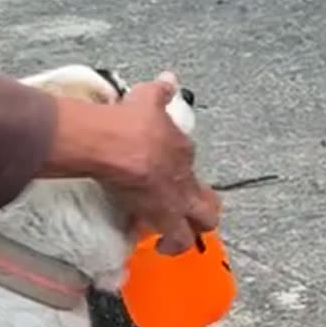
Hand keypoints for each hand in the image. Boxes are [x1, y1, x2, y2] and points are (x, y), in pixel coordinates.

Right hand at [45, 75, 219, 255]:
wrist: (115, 145)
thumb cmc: (129, 121)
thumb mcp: (148, 98)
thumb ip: (161, 92)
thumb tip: (169, 78)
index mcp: (183, 151)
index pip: (190, 165)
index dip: (181, 172)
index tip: (169, 174)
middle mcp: (186, 180)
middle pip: (209, 204)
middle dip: (204, 212)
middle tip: (192, 218)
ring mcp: (176, 202)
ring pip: (197, 228)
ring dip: (188, 237)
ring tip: (174, 243)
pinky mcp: (161, 219)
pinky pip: (173, 239)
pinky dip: (167, 246)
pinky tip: (158, 248)